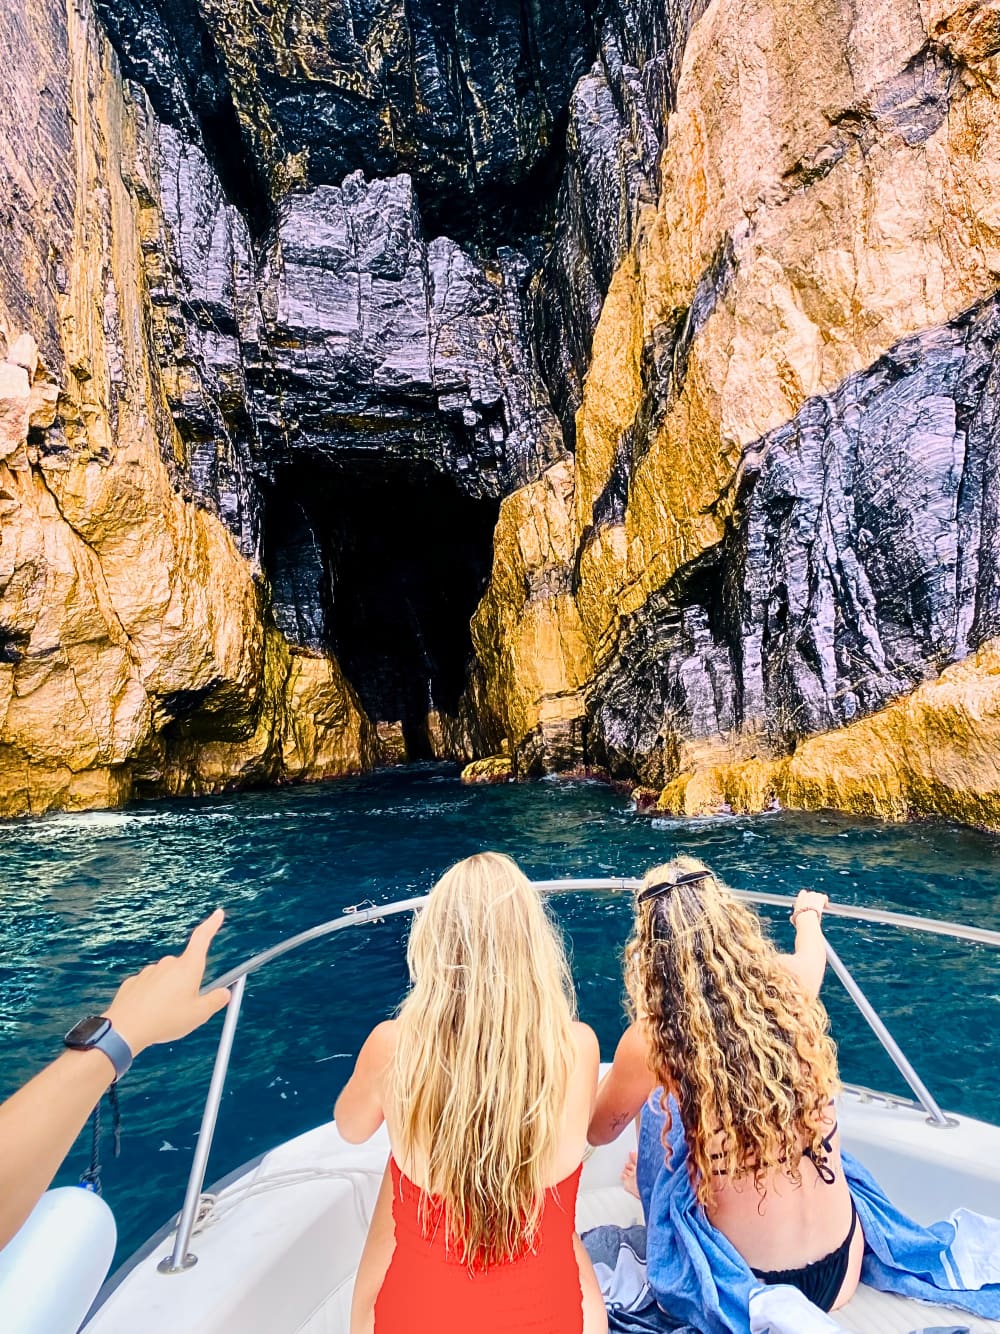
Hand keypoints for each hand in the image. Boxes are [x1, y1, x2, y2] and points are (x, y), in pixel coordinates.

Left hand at [104, 910, 230, 1055]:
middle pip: (185, 967)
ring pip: (167, 978)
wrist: (126, 1029)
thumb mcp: (199, 1015)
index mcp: (188, 967)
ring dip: (170, 991)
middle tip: (186, 1007)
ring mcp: (150, 971)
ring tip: (164, 1015)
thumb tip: (224, 993)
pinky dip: (153, 997)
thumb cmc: (165, 1020)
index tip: (218, 913)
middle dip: (188, 983)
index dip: (212, 924)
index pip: (202, 938)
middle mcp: (169, 964)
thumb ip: (215, 1001)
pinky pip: (150, 986)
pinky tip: (149, 1014)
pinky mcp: (135, 981)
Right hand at [791, 890, 828, 926]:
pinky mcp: (820, 897)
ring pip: (818, 895)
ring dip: (820, 900)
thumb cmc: (800, 920)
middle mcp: (806, 895)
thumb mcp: (794, 918)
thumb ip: (793, 917)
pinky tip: (825, 906)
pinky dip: (825, 901)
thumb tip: (791, 918)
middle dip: (814, 899)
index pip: (803, 893)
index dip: (806, 898)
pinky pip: (824, 897)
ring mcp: (814, 895)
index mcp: (799, 898)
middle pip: (812, 894)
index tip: (808, 904)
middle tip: (815, 907)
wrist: (806, 918)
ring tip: (821, 907)